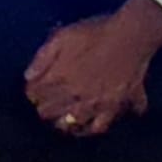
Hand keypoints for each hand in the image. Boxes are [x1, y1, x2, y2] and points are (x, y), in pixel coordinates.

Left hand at [24, 0, 161, 137]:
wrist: (132, 35)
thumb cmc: (96, 32)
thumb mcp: (62, 36)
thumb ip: (42, 57)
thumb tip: (29, 76)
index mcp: (60, 77)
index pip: (36, 95)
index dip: (32, 92)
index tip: (34, 89)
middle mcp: (76, 95)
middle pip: (50, 112)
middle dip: (44, 107)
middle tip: (45, 103)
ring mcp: (96, 104)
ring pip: (72, 124)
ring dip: (63, 121)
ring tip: (61, 118)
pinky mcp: (115, 107)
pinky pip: (99, 126)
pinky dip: (90, 129)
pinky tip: (85, 126)